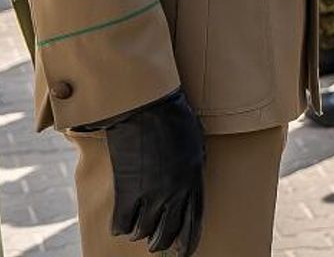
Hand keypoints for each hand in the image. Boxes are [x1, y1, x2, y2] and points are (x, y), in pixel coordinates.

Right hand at [104, 89, 204, 254]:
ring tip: (139, 226)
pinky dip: (121, 225)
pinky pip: (122, 224)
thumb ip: (193, 169)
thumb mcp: (195, 145)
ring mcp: (151, 194)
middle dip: (162, 243)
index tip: (184, 253)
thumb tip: (189, 185)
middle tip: (156, 244)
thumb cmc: (174, 120)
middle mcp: (175, 193)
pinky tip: (123, 220)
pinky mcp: (127, 192)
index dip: (188, 242)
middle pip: (168, 234)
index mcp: (195, 180)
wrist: (148, 108)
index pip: (194, 223)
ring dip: (141, 231)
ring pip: (144, 232)